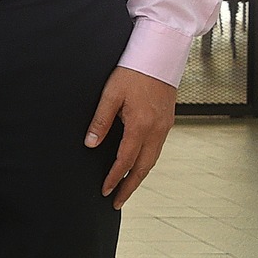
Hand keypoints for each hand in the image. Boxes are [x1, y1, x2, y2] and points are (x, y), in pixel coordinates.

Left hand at [86, 66, 176, 207]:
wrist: (159, 56)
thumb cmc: (133, 72)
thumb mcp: (110, 94)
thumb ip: (100, 121)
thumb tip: (90, 144)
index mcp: (141, 125)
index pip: (125, 160)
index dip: (113, 177)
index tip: (104, 190)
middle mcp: (156, 130)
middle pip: (143, 168)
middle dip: (129, 187)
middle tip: (117, 201)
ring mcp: (165, 127)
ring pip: (152, 160)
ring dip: (139, 176)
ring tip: (126, 188)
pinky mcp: (167, 122)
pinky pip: (157, 149)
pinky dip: (146, 162)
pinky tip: (138, 165)